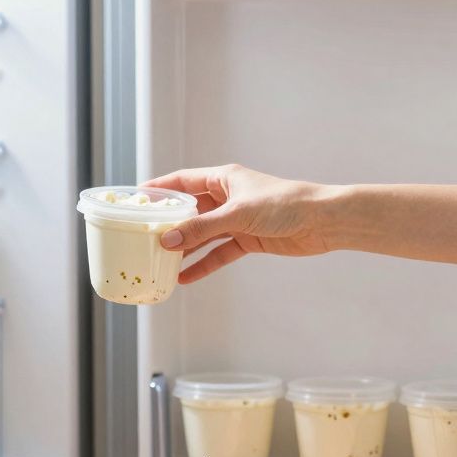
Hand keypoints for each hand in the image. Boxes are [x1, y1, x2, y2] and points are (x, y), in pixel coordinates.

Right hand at [143, 164, 337, 282]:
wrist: (322, 221)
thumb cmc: (285, 204)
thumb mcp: (237, 214)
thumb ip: (201, 228)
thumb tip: (168, 240)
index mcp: (223, 178)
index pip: (181, 181)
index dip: (158, 190)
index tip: (134, 200)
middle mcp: (227, 197)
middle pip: (189, 210)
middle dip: (167, 224)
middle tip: (141, 238)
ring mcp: (237, 220)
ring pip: (202, 235)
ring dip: (183, 248)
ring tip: (158, 263)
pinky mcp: (248, 240)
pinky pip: (218, 253)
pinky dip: (204, 264)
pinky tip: (185, 277)